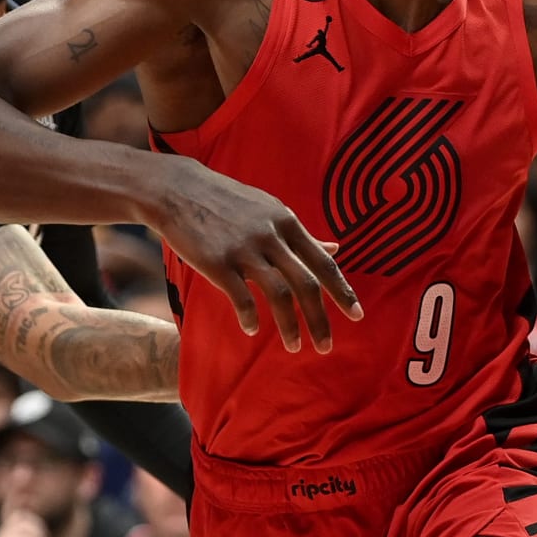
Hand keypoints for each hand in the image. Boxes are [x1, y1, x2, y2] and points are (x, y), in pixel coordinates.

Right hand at [148, 155, 361, 352]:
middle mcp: (271, 236)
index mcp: (287, 222)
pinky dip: (250, 317)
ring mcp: (244, 249)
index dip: (342, 291)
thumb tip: (337, 247)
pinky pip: (241, 297)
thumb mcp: (271, 210)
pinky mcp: (217, 261)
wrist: (179, 190)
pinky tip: (252, 329)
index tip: (357, 315)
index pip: (323, 262)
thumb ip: (302, 235)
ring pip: (278, 294)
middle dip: (320, 319)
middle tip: (327, 346)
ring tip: (295, 346)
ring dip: (290, 325)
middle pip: (306, 284)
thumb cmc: (228, 202)